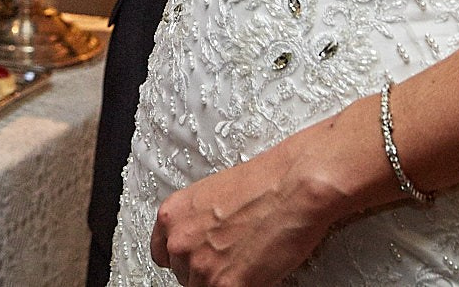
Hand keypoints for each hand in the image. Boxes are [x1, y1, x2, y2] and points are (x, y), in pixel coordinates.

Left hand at [149, 145, 333, 286]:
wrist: (295, 186)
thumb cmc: (267, 182)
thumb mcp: (215, 195)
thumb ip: (200, 223)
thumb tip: (206, 243)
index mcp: (173, 214)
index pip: (164, 254)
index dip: (185, 260)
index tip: (197, 261)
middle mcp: (180, 242)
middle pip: (185, 275)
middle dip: (208, 270)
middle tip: (233, 259)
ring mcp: (201, 267)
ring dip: (224, 283)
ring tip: (250, 263)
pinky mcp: (226, 286)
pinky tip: (258, 275)